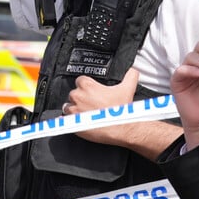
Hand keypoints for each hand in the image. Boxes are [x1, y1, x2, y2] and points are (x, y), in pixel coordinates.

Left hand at [66, 68, 183, 157]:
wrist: (121, 128)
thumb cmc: (121, 110)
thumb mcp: (128, 88)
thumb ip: (130, 75)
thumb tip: (133, 70)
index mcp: (87, 86)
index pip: (80, 80)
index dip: (87, 86)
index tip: (93, 91)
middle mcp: (77, 96)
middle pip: (74, 93)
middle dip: (81, 98)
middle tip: (92, 104)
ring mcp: (73, 110)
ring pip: (68, 106)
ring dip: (75, 109)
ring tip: (86, 113)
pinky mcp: (72, 123)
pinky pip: (65, 119)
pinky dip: (71, 120)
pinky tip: (81, 121)